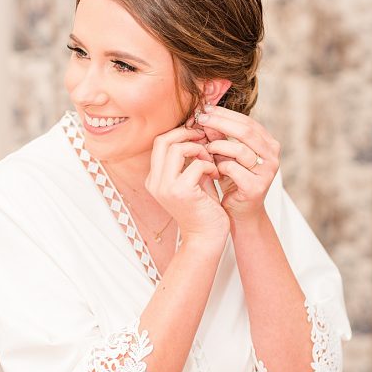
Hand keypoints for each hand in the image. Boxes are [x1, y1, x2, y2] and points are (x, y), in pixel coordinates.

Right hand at [145, 126, 227, 242]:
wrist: (206, 238)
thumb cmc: (203, 209)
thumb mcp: (195, 179)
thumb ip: (192, 159)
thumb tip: (199, 133)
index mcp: (155, 178)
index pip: (160, 143)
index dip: (180, 134)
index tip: (199, 136)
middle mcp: (155, 182)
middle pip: (163, 140)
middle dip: (186, 135)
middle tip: (204, 140)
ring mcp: (165, 187)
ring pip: (177, 148)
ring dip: (199, 150)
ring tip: (211, 161)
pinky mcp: (181, 192)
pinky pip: (196, 164)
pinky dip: (209, 165)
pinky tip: (216, 175)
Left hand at [194, 105, 280, 220]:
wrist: (241, 212)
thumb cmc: (234, 180)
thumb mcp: (226, 154)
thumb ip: (219, 137)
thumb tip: (205, 115)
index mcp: (269, 144)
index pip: (247, 121)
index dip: (225, 113)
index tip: (205, 109)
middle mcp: (272, 156)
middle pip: (245, 131)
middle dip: (219, 123)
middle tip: (200, 120)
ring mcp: (267, 172)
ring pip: (240, 150)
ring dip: (217, 147)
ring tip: (206, 149)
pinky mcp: (256, 187)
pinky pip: (233, 169)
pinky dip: (219, 166)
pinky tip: (213, 169)